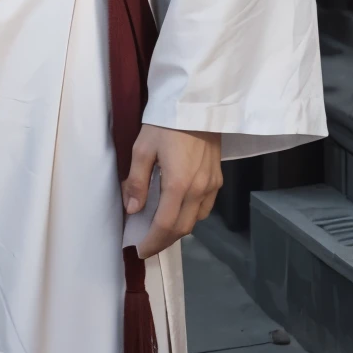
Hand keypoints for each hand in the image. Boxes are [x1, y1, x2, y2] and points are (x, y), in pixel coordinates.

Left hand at [123, 125, 221, 259]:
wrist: (197, 102)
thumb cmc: (166, 123)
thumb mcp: (143, 148)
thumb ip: (138, 181)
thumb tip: (133, 209)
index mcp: (179, 184)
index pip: (165, 225)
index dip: (152, 242)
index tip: (140, 250)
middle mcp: (199, 189)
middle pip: (182, 228)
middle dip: (163, 241)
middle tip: (147, 244)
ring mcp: (212, 185)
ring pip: (196, 220)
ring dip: (178, 230)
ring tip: (160, 229)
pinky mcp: (218, 178)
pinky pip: (205, 207)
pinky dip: (191, 216)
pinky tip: (178, 210)